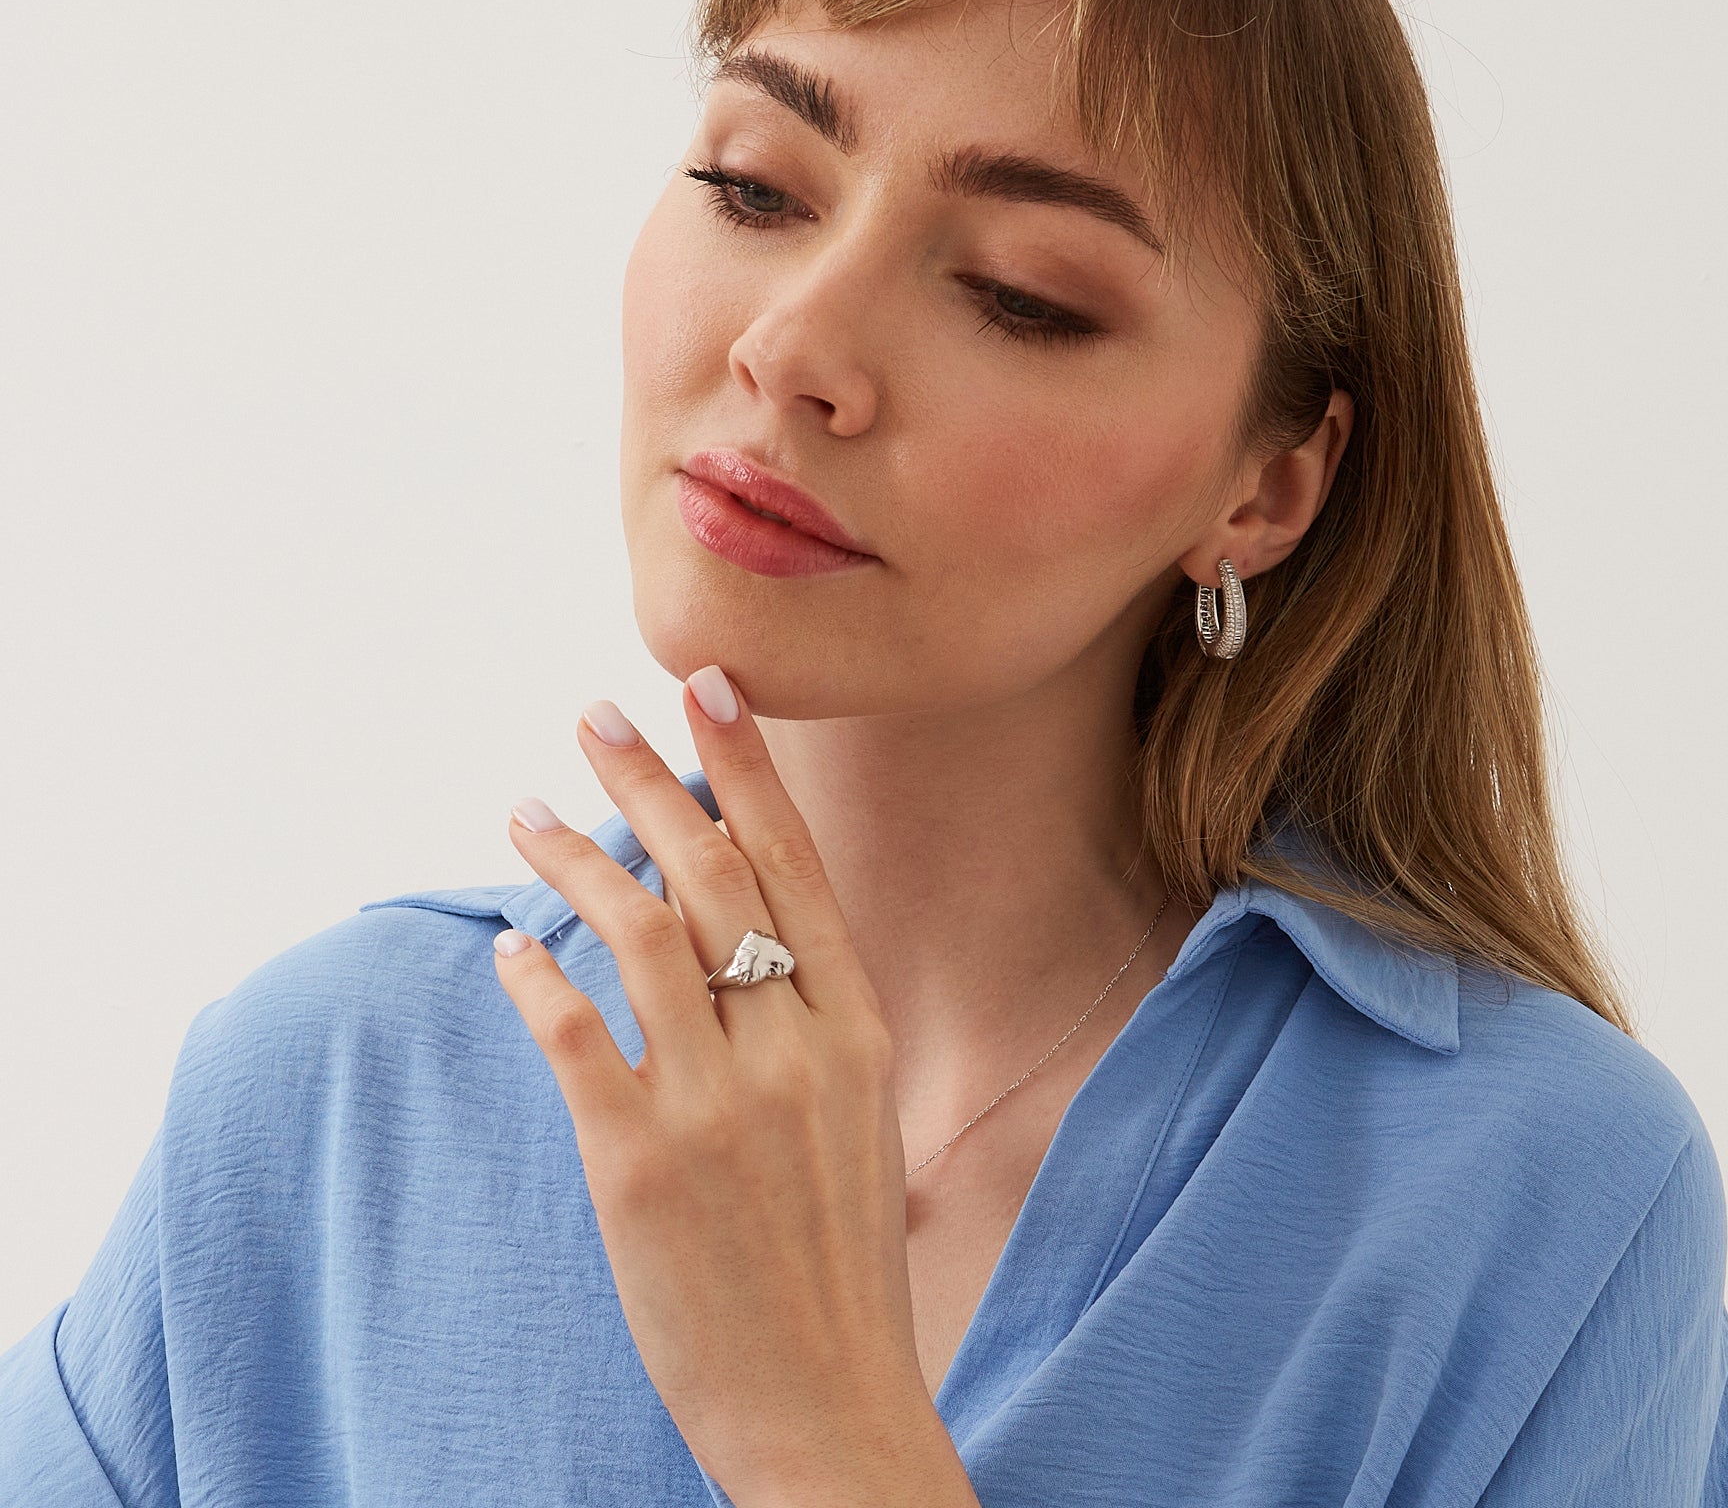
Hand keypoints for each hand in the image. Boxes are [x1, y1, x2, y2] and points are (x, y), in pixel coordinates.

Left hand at [490, 665, 975, 1507]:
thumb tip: (732, 924)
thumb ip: (807, 1016)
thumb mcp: (856, 1112)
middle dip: (647, 778)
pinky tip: (506, 947)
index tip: (704, 687)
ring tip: (522, 810)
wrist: (829, 1405)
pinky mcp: (640, 1165)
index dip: (745, 767)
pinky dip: (534, 976)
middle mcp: (796, 1046)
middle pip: (712, 872)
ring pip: (638, 931)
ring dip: (573, 855)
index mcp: (857, 1025)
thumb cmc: (837, 1256)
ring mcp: (719, 1103)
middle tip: (593, 716)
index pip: (793, 863)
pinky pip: (573, 1035)